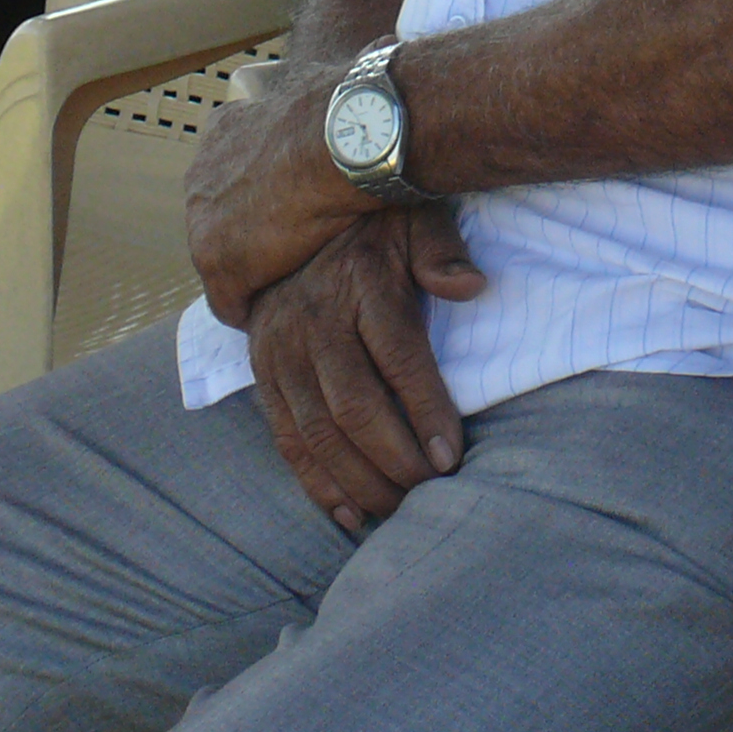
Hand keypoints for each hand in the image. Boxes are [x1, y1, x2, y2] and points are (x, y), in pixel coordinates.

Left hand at [185, 62, 377, 327]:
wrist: (346, 137)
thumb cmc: (355, 110)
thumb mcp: (340, 88)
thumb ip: (339, 89)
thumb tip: (386, 44)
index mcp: (228, 127)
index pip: (234, 172)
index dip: (264, 194)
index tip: (292, 207)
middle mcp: (202, 170)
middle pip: (222, 218)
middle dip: (250, 236)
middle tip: (293, 253)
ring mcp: (203, 217)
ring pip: (225, 260)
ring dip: (254, 273)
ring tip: (292, 286)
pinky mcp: (216, 260)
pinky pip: (229, 301)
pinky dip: (254, 308)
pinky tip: (284, 311)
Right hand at [245, 204, 487, 529]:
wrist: (292, 216)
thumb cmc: (377, 227)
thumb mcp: (416, 219)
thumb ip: (442, 251)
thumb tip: (470, 287)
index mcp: (361, 283)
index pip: (398, 357)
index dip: (426, 411)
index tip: (452, 455)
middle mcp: (315, 321)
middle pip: (354, 405)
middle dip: (395, 458)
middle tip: (431, 491)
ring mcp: (281, 351)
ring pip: (317, 431)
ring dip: (358, 480)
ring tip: (398, 509)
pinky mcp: (262, 375)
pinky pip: (285, 438)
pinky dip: (316, 483)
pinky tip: (349, 515)